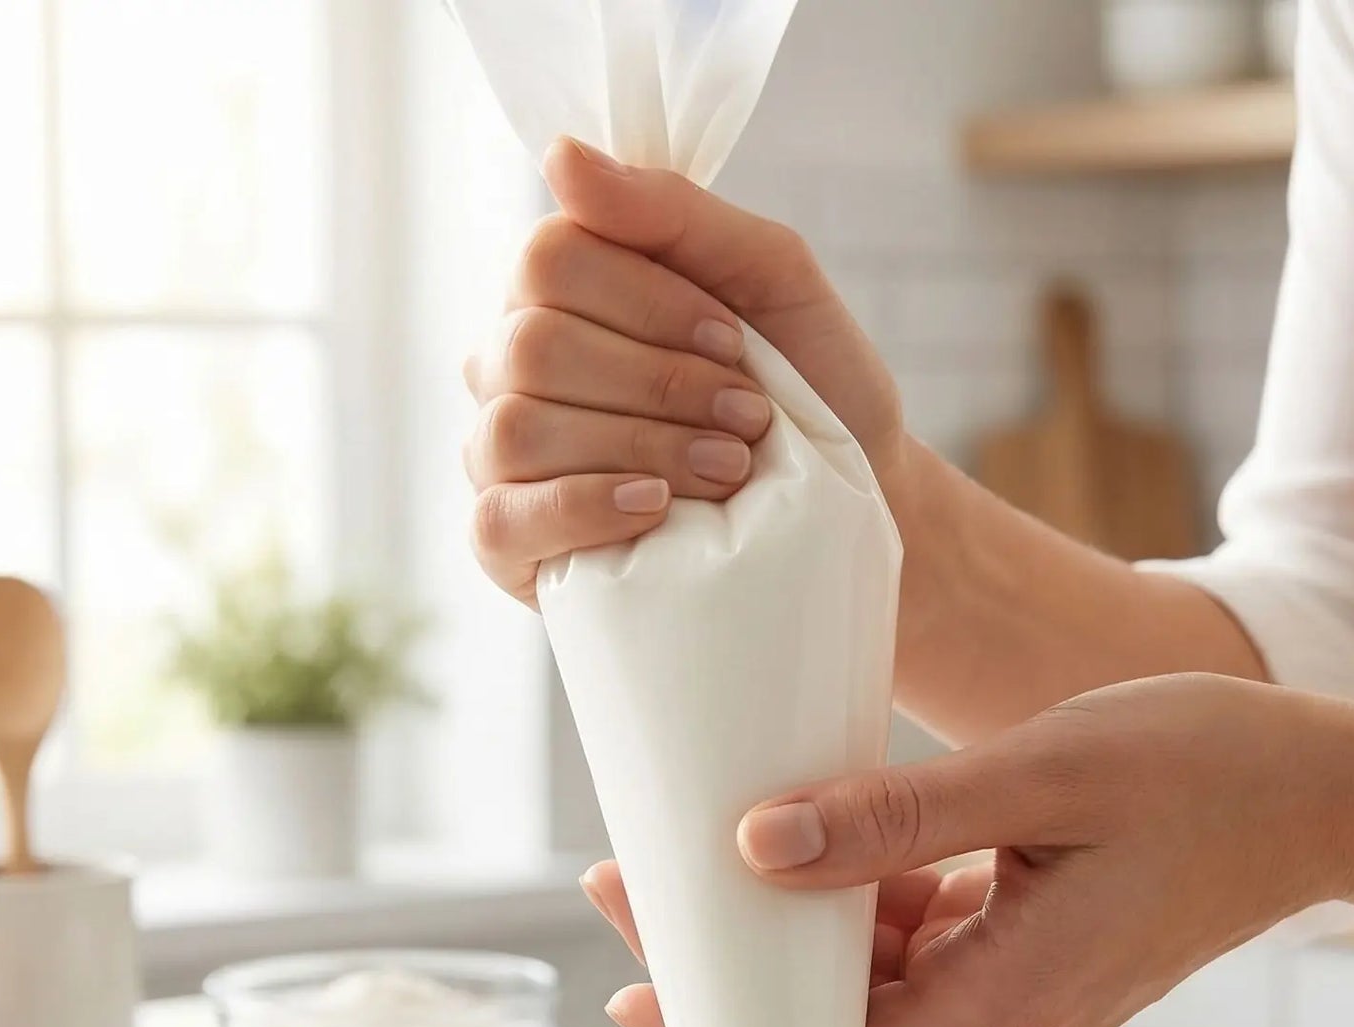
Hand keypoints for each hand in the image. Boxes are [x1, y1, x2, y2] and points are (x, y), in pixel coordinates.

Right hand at [463, 138, 906, 603]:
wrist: (852, 506)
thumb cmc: (810, 387)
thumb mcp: (771, 276)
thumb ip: (673, 212)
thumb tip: (559, 155)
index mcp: (563, 290)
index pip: (548, 260)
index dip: (648, 303)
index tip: (735, 342)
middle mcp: (514, 365)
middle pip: (534, 346)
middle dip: (661, 385)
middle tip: (747, 421)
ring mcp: (501, 457)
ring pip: (519, 430)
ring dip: (641, 447)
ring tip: (728, 470)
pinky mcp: (509, 545)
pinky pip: (501, 520)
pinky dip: (583, 508)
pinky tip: (654, 507)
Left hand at [584, 676, 1353, 1026]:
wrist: (1337, 795)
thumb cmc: (1210, 769)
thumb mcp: (1042, 775)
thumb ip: (897, 820)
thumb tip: (757, 847)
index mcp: (1013, 996)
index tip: (635, 992)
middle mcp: (1014, 1018)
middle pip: (841, 1019)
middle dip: (738, 959)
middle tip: (635, 879)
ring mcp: (1029, 992)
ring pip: (880, 976)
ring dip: (799, 920)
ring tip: (709, 844)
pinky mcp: (1040, 955)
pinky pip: (928, 941)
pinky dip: (871, 899)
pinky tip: (824, 833)